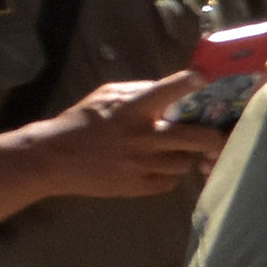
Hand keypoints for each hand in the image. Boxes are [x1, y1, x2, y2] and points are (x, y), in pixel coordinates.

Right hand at [0, 73, 227, 198]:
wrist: (53, 159)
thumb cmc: (82, 121)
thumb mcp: (107, 96)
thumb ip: (141, 92)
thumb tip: (174, 90)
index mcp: (132, 109)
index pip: (169, 91)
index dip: (190, 83)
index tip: (203, 79)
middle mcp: (142, 138)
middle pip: (198, 139)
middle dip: (212, 136)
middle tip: (212, 134)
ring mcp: (142, 165)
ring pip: (186, 162)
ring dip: (185, 155)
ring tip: (171, 150)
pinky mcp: (138, 187)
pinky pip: (171, 182)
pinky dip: (169, 174)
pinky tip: (157, 166)